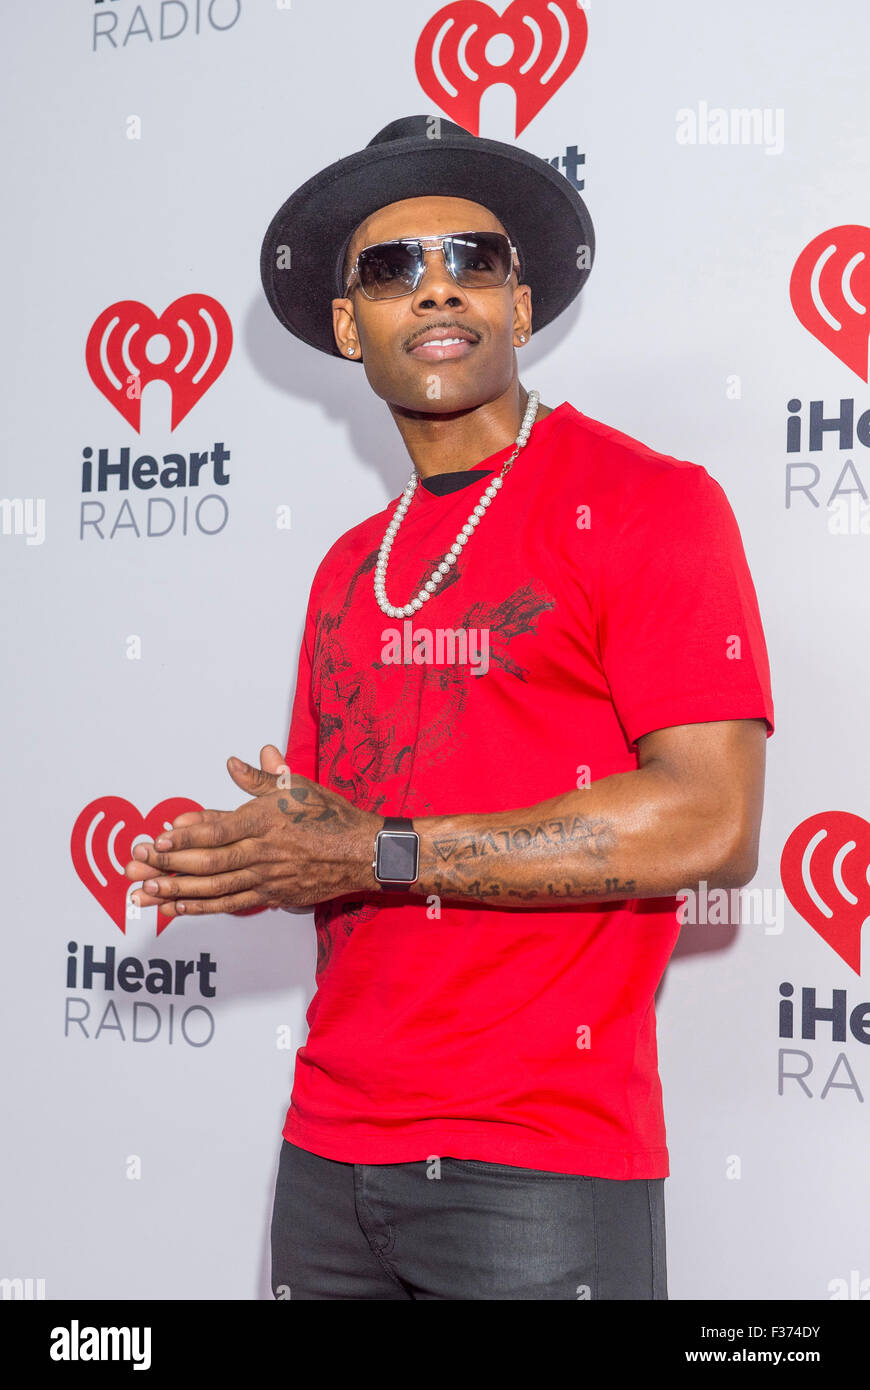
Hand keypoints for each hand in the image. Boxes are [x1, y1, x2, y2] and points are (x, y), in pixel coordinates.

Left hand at [123, 744, 380, 916]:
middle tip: (136, 866)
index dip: (189, 834)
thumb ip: (263, 778)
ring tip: (145, 893)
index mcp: (268, 820)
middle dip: (170, 865)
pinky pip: (232, 904)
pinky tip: (177, 908)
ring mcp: (267, 877)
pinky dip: (203, 907)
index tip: (159, 837)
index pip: (221, 828)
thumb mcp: (299, 787)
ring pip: (216, 888)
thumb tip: (237, 762)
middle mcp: (264, 852)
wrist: (364, 852)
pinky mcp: (272, 895)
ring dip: (177, 891)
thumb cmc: (331, 816)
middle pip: (210, 862)